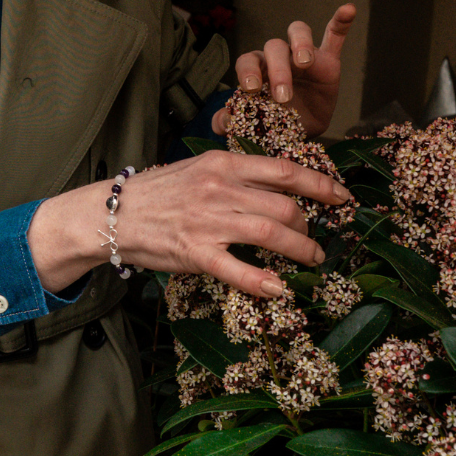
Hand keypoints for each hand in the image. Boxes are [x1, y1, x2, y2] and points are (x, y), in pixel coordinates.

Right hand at [27, 150, 351, 297]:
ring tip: (311, 260)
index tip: (342, 197)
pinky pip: (240, 270)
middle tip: (314, 237)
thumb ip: (234, 175)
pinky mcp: (196, 253)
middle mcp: (219, 189)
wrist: (113, 214)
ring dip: (301, 250)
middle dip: (310, 225)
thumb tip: (274, 187)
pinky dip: (266, 282)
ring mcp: (209, 222)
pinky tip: (282, 290)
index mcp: (223, 164)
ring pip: (272, 234)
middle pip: (286, 206)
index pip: (285, 171)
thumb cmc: (157, 194)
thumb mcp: (198, 169)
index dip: (320, 185)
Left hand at [214, 4, 356, 138]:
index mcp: (257, 69)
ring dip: (301, 43)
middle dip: (277, 70)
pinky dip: (340, 22)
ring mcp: (304, 55)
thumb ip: (230, 121)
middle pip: (274, 47)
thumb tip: (222, 122)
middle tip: (282, 96)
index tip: (252, 89)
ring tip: (305, 62)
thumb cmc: (274, 122)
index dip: (248, 72)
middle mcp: (278, 57)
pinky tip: (348, 10)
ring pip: (299, 33)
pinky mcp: (328, 60)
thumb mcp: (253, 124)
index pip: (248, 60)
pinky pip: (334, 35)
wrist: (302, 131)